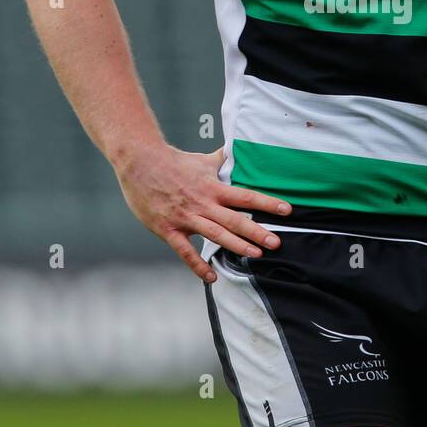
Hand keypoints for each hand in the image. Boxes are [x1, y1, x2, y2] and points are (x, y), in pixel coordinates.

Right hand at [114, 142, 291, 282]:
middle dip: (257, 231)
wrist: (139, 162)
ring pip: (215, 234)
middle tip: (276, 243)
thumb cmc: (172, 161)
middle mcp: (203, 203)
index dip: (266, 203)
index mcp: (212, 187)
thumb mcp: (201, 160)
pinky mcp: (168, 229)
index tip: (286, 210)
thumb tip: (237, 149)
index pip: (245, 196)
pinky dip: (197, 265)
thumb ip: (221, 159)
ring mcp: (185, 217)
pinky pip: (185, 251)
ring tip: (256, 255)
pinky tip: (211, 277)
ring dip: (236, 245)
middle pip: (234, 219)